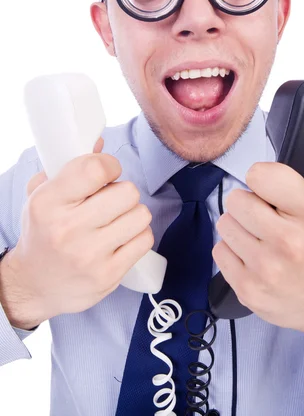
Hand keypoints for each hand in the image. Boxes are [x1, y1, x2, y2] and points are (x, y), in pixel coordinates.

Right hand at [3, 137, 153, 326]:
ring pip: (141, 215)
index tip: (106, 173)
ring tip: (115, 220)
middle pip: (127, 192)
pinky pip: (145, 239)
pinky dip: (137, 236)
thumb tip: (100, 143)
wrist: (33, 285)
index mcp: (48, 203)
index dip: (110, 165)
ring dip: (132, 214)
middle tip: (110, 201)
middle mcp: (68, 229)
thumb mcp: (43, 194)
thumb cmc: (42, 232)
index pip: (96, 169)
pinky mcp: (108, 275)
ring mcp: (90, 255)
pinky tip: (120, 238)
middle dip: (122, 192)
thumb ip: (70, 166)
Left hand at [212, 162, 303, 341]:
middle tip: (261, 215)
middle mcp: (290, 242)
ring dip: (238, 226)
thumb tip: (276, 165)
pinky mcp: (248, 289)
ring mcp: (266, 268)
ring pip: (225, 223)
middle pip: (237, 199)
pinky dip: (232, 250)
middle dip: (247, 202)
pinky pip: (219, 251)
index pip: (262, 175)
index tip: (266, 187)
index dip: (261, 177)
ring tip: (257, 236)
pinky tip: (251, 256)